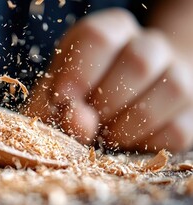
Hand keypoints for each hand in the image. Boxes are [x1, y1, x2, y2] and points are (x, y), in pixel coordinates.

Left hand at [26, 8, 192, 152]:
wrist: (122, 104)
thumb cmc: (83, 93)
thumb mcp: (59, 91)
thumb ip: (57, 105)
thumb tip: (76, 120)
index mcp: (112, 30)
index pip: (99, 38)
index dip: (78, 73)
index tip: (62, 100)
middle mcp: (149, 44)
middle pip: (138, 62)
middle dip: (104, 104)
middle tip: (87, 122)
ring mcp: (178, 74)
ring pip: (169, 91)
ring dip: (127, 125)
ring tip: (105, 135)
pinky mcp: (191, 110)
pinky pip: (178, 129)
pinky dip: (146, 143)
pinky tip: (127, 140)